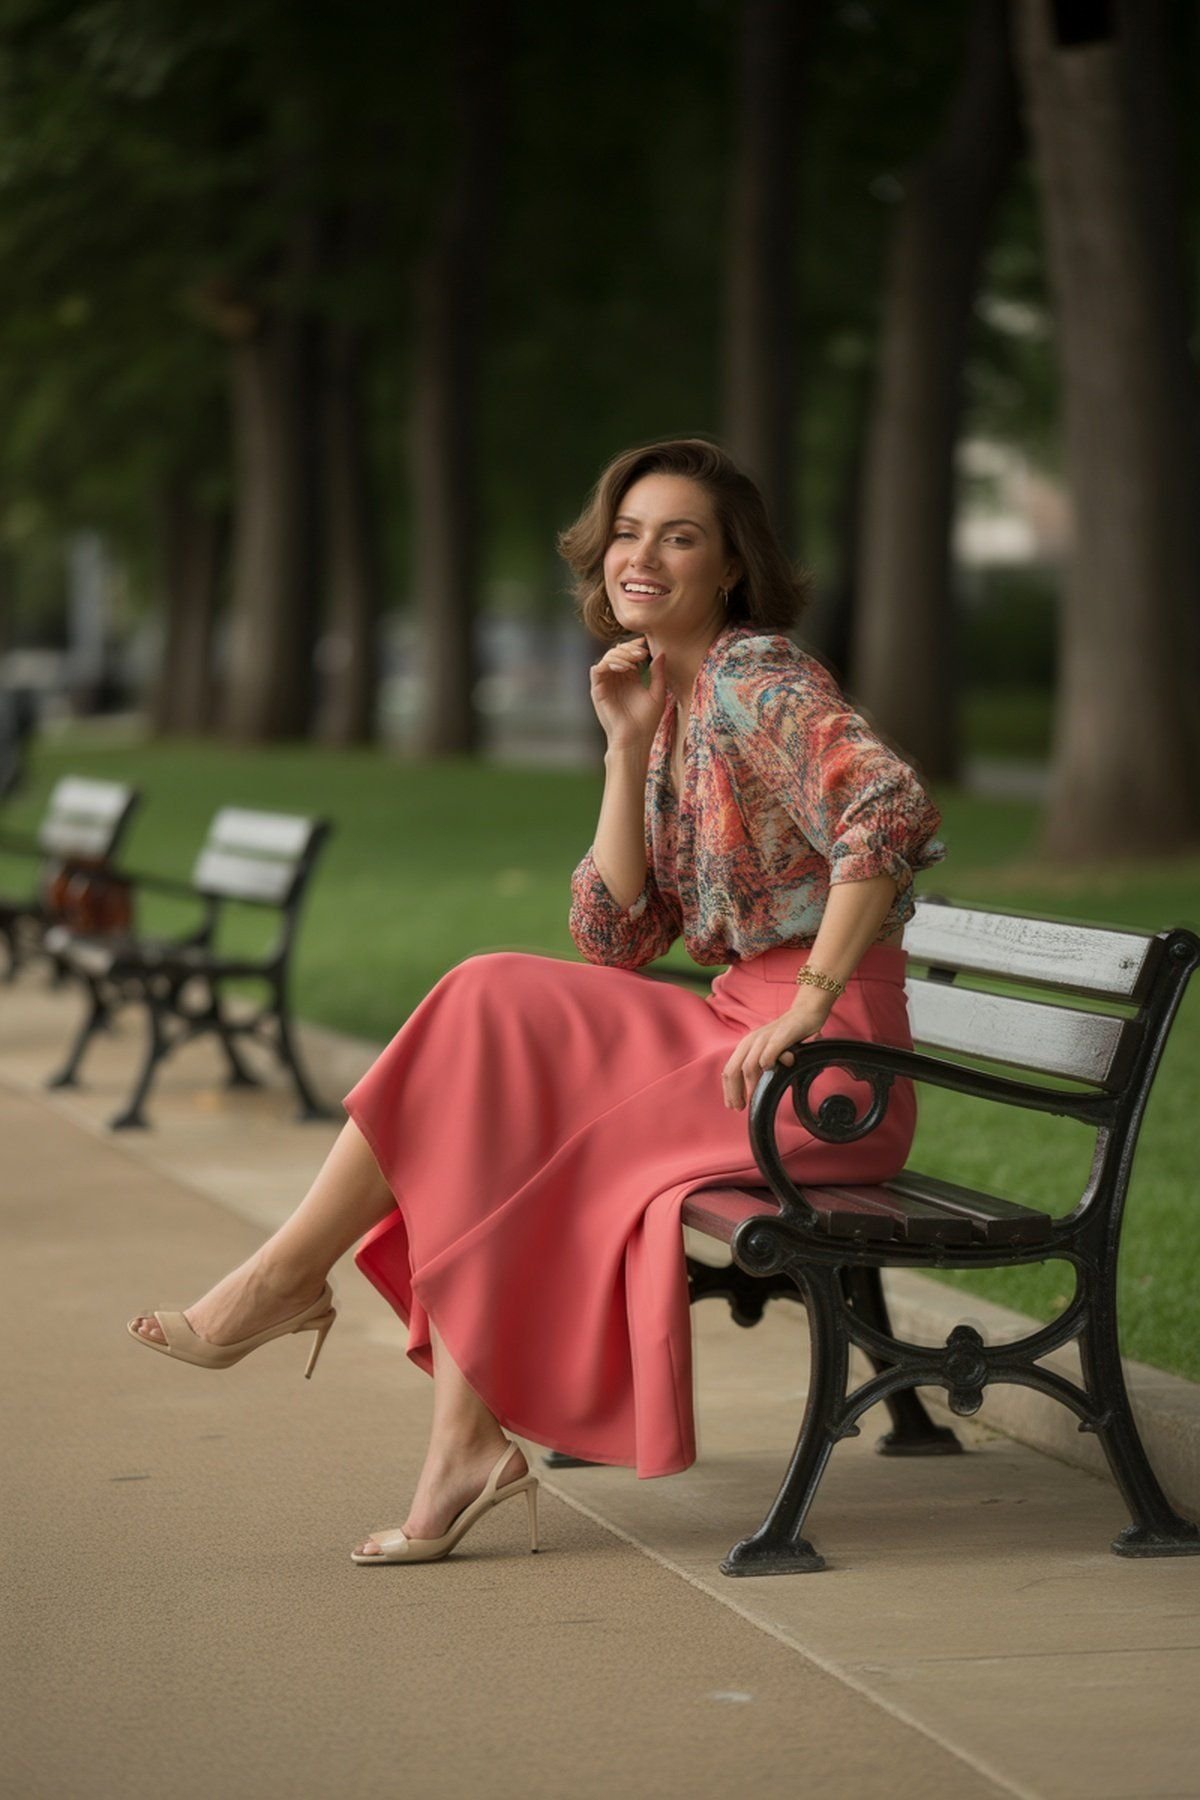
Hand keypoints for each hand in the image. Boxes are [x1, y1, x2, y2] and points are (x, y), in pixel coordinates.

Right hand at [589, 636, 668, 751]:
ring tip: (634, 660)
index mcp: (630, 679)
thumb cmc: (647, 721)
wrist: (635, 738)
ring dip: (620, 655)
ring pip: (607, 658)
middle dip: (628, 649)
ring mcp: (606, 684)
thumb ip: (658, 673)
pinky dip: (609, 663)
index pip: (628, 655)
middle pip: (617, 653)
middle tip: (641, 652)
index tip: (645, 642)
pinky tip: (624, 668)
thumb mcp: (657, 693)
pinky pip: (598, 669)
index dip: (634, 646)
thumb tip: (661, 652)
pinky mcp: (598, 690)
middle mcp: (616, 679)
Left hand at [722, 991, 834, 1110]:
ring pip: (749, 1065)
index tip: (734, 1106)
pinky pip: (769, 1052)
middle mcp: (751, 1042)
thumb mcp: (768, 1051)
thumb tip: (753, 1091)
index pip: (729, 1070)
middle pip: (733, 1070)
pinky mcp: (781, 1035)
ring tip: (754, 1098)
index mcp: (746, 1047)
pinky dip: (767, 1064)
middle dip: (734, 1091)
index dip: (729, 1090)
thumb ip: (760, 1067)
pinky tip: (770, 1072)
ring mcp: (765, 1038)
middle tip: (740, 1107)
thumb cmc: (787, 1036)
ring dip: (750, 1085)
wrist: (805, 1013)